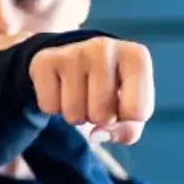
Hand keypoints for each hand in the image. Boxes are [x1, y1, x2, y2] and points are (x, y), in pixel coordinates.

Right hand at [28, 34, 153, 145]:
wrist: (79, 57)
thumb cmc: (113, 87)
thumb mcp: (131, 107)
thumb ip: (128, 130)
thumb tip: (97, 135)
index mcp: (136, 56)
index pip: (137, 112)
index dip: (126, 118)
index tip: (122, 102)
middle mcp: (105, 48)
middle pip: (102, 116)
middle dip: (98, 118)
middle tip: (96, 99)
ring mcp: (73, 52)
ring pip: (73, 114)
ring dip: (76, 115)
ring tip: (80, 95)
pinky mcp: (45, 60)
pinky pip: (49, 107)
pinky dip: (54, 107)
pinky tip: (62, 89)